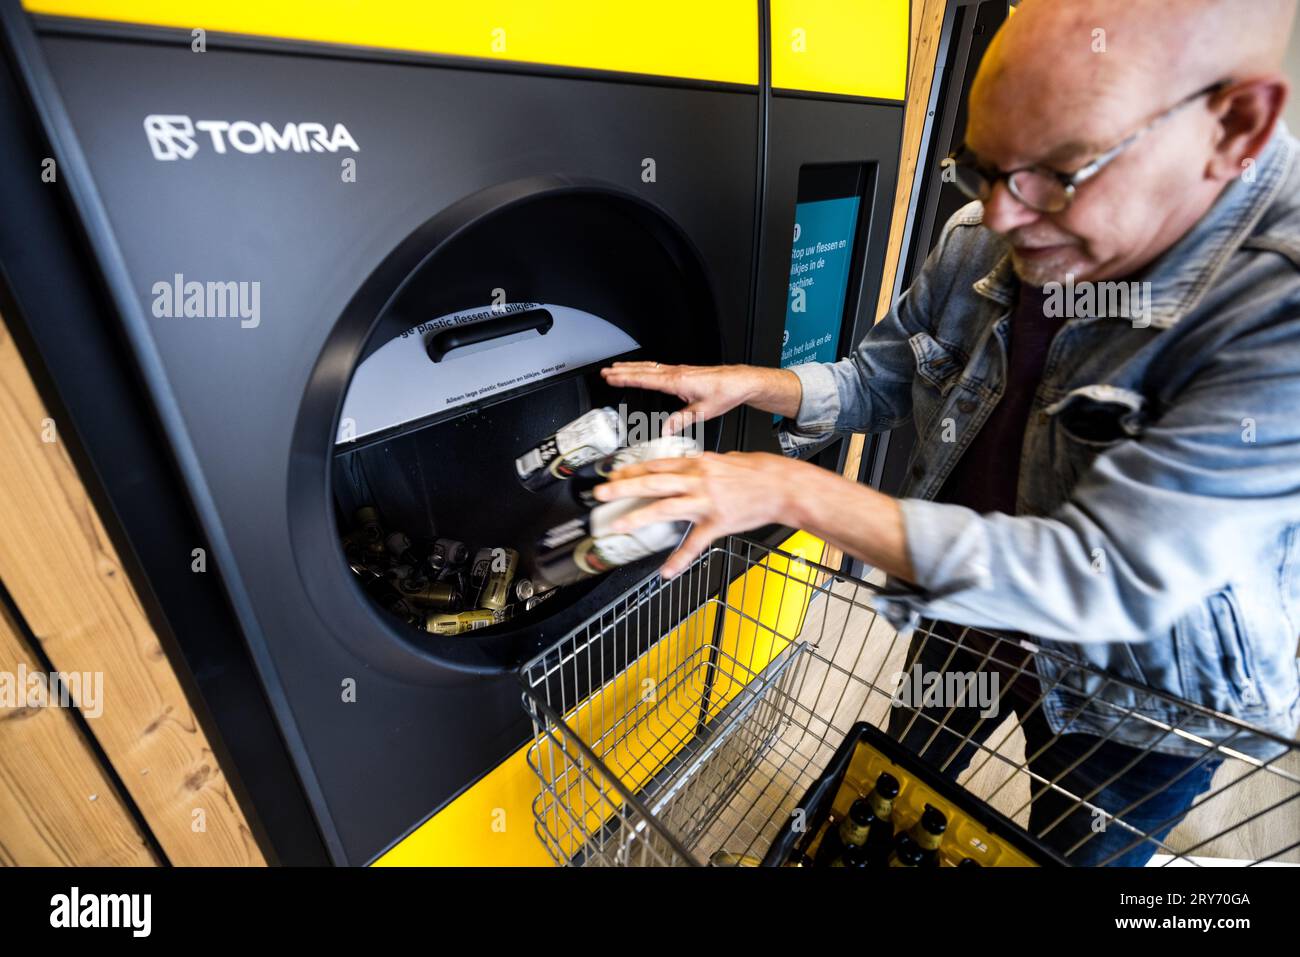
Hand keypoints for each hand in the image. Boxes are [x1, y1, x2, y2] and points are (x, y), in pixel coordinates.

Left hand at [592, 451, 813, 577]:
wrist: (783, 486)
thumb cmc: (759, 472)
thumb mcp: (726, 459)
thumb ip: (703, 465)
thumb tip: (688, 468)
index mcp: (698, 464)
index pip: (657, 464)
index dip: (632, 469)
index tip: (613, 473)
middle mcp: (698, 480)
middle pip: (652, 482)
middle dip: (623, 487)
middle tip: (601, 493)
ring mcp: (706, 502)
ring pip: (664, 508)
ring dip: (638, 516)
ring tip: (618, 525)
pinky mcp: (717, 523)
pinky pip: (694, 543)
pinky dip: (678, 559)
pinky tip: (665, 570)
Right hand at [600, 362, 801, 433]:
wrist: (741, 381)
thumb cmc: (726, 392)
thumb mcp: (703, 412)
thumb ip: (681, 421)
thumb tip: (665, 430)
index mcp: (678, 381)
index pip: (645, 378)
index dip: (625, 378)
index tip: (610, 377)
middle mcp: (677, 373)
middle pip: (643, 369)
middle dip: (622, 370)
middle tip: (605, 371)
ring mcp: (680, 370)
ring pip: (650, 366)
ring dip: (632, 367)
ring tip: (617, 368)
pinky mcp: (684, 372)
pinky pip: (658, 367)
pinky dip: (645, 367)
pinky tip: (642, 369)